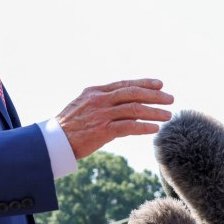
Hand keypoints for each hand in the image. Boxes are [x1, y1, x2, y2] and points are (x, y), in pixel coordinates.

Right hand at [56, 78, 173, 159]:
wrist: (53, 141)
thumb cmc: (69, 126)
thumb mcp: (84, 106)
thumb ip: (103, 103)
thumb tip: (127, 107)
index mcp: (95, 91)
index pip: (124, 84)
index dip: (144, 83)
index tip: (159, 84)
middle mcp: (99, 99)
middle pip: (133, 93)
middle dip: (154, 95)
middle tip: (170, 98)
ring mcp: (101, 114)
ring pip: (134, 109)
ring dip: (154, 111)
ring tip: (168, 115)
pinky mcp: (102, 130)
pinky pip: (128, 126)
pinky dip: (144, 126)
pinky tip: (155, 128)